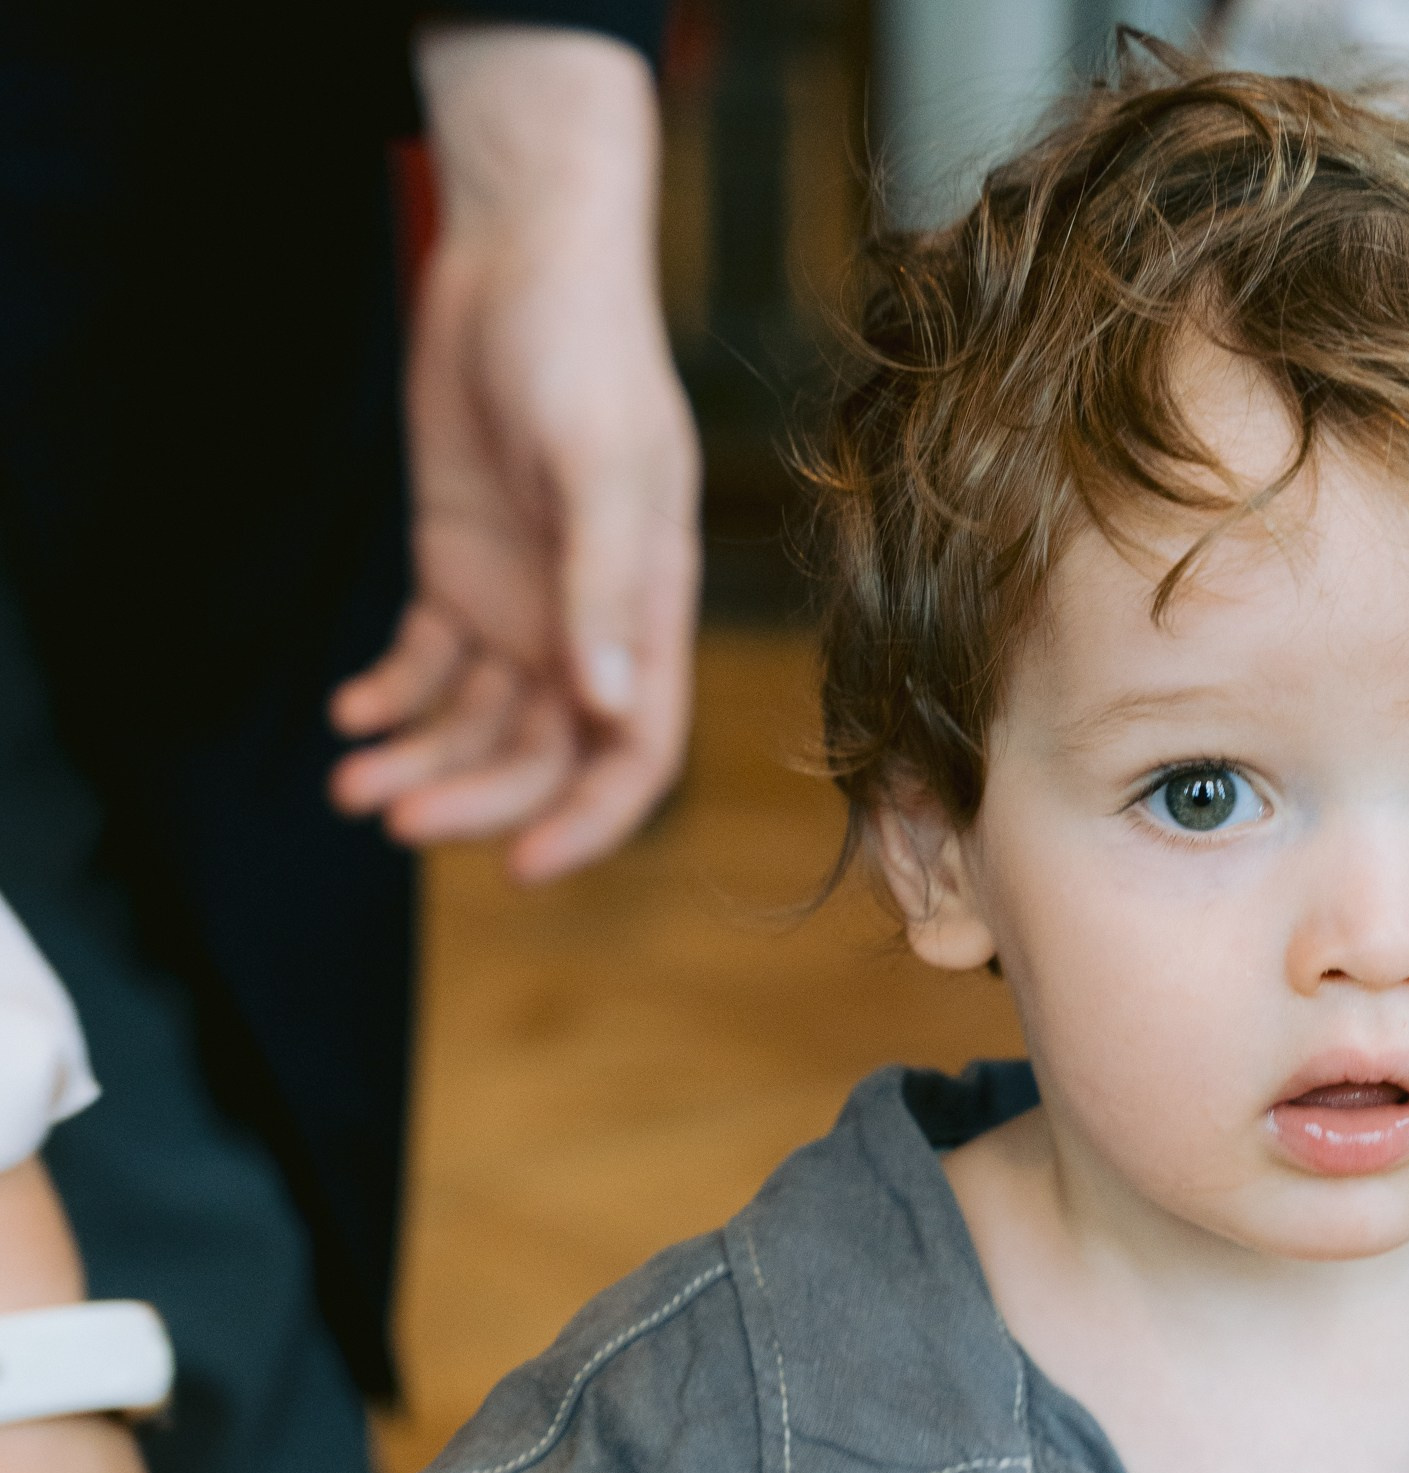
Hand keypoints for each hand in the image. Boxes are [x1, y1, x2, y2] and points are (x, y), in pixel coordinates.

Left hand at [329, 30, 700, 882]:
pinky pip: (425, 665)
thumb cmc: (585, 351)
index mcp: (646, 616)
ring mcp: (522, 604)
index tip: (520, 867)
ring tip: (347, 781)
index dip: (586, 822)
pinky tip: (348, 710)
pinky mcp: (459, 571)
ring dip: (416, 759)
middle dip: (467, 796)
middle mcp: (587, 629)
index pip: (633, 756)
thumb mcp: (601, 465)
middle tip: (387, 812)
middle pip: (537, 755)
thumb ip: (602, 587)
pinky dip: (389, 697)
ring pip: (474, 724)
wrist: (521, 254)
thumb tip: (606, 704)